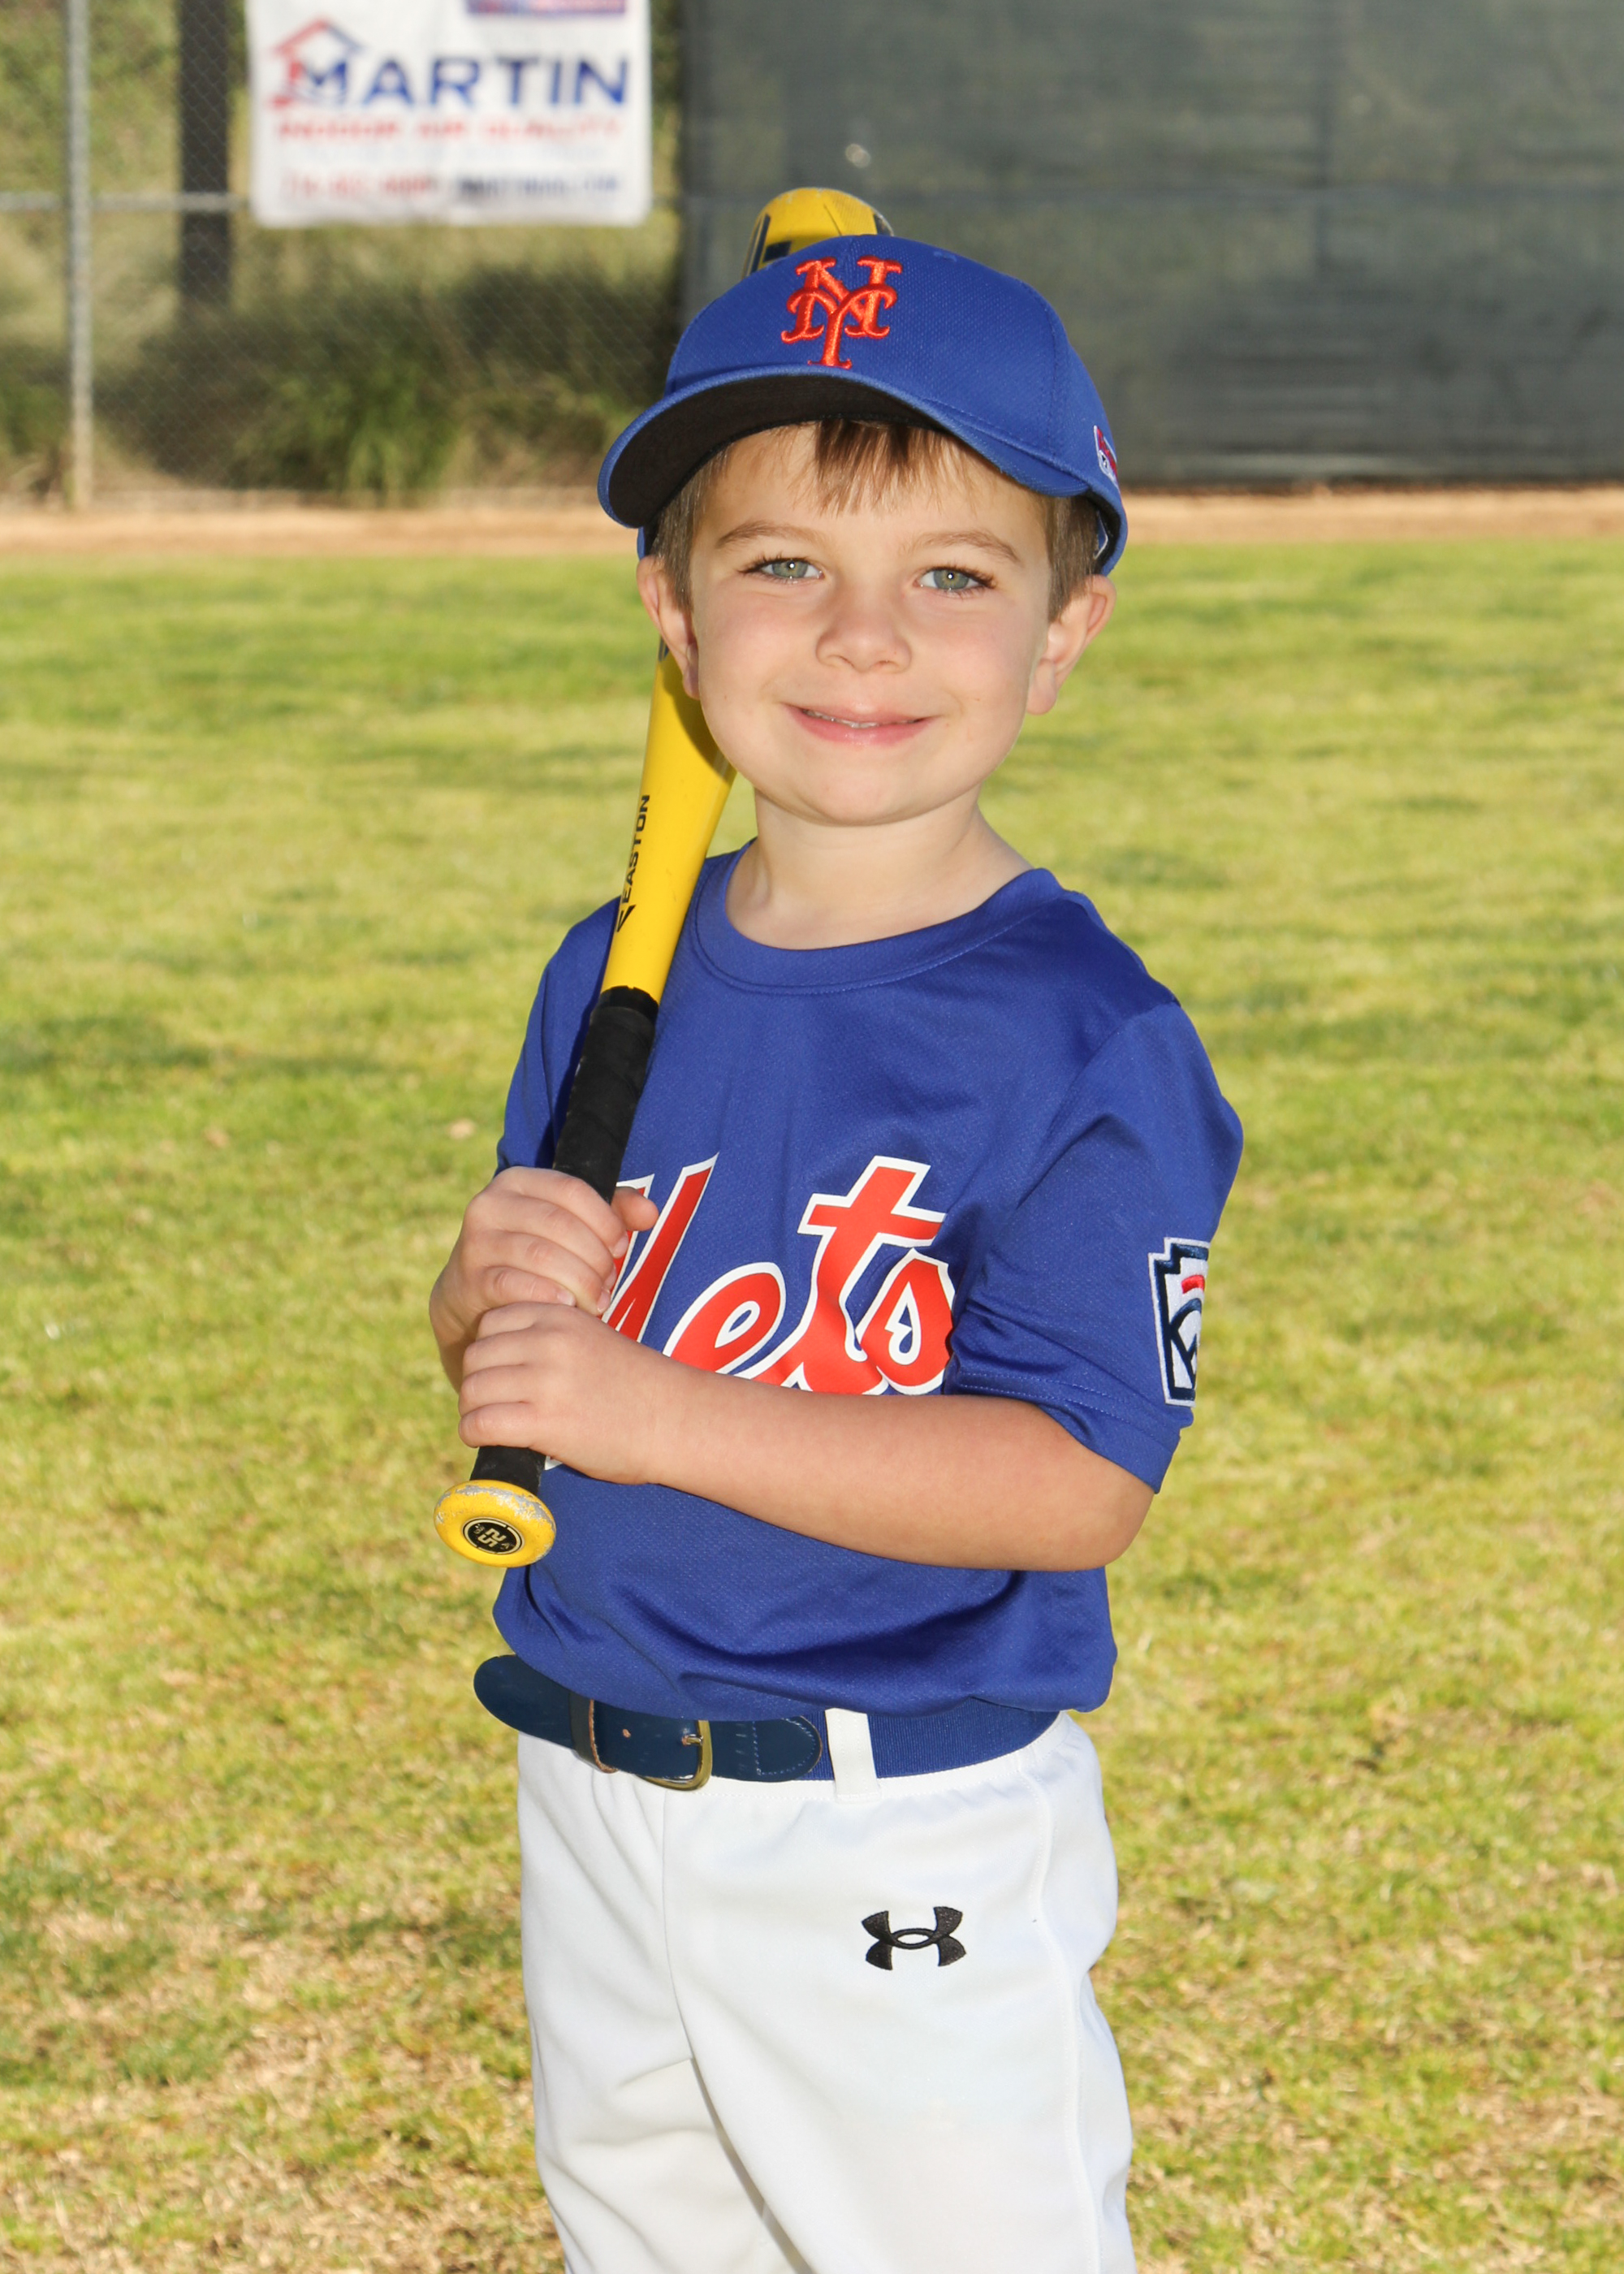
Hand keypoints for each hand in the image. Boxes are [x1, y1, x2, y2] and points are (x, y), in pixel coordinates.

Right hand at [430, 1168, 658, 1384]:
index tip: (621, 1247)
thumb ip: (612, 1212)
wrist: (472, 1293)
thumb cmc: (534, 1253)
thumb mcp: (569, 1224)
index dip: (605, 1220)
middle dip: (595, 1257)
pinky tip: (569, 1308)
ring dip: (580, 1282)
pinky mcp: (471, 1279)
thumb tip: (650, 1213)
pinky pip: (517, 1285)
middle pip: (561, 1225)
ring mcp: (476, 1242)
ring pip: (543, 1256)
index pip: (573, 1190)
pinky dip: (550, 1296)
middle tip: (610, 1282)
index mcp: (516, 1181)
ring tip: (597, 1301)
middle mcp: (489, 1204)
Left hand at [457, 1300, 671, 1482]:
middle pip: (475, 1357)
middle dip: (477, 1384)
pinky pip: (480, 1423)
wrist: (678, 1419)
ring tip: (493, 1424)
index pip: (490, 1323)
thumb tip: (497, 1361)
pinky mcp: (545, 1421)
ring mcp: (545, 1381)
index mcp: (558, 1316)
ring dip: (474, 1411)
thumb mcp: (593, 1339)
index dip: (489, 1352)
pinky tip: (493, 1441)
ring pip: (472, 1390)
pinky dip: (476, 1435)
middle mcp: (548, 1342)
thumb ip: (550, 1339)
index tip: (502, 1375)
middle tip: (494, 1405)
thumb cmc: (638, 1386)